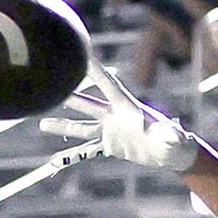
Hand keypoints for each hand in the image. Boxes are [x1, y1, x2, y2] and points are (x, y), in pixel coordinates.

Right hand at [41, 60, 196, 174]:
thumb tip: (176, 131)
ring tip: (41, 124)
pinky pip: (87, 151)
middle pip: (87, 103)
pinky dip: (72, 157)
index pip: (108, 85)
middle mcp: (114, 116)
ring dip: (62, 126)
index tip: (80, 54)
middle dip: (69, 95)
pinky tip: (56, 162)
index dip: (94, 70)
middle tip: (50, 85)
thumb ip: (171, 133)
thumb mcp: (173, 137)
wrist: (170, 152)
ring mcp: (109, 131)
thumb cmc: (174, 140)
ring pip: (81, 127)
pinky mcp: (109, 146)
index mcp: (127, 107)